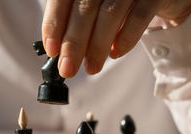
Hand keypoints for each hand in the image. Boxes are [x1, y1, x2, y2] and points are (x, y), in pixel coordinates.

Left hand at [42, 0, 190, 77]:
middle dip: (74, 43)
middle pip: (85, 8)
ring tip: (92, 67)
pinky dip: (125, 39)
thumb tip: (60, 51)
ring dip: (97, 46)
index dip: (54, 24)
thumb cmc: (121, 3)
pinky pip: (138, 17)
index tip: (52, 50)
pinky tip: (116, 53)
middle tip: (68, 69)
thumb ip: (76, 23)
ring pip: (110, 14)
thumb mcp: (94, 9)